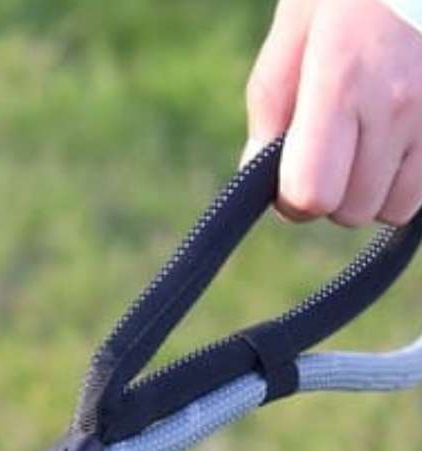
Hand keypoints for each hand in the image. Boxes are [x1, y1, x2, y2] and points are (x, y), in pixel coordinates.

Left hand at [246, 0, 421, 223]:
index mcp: (342, 82)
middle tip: (337, 145)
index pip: (311, 194)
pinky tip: (401, 135)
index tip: (291, 172)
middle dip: (335, 191)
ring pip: (396, 207)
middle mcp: (397, 103)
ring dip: (377, 188)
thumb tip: (258, 175)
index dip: (293, 197)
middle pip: (353, 210)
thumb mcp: (298, 24)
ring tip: (373, 137)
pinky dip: (411, 175)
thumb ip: (273, 104)